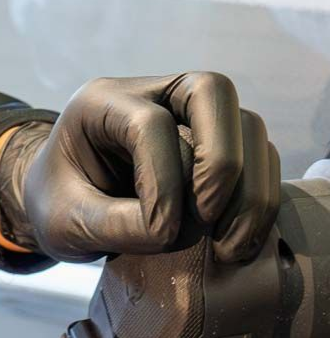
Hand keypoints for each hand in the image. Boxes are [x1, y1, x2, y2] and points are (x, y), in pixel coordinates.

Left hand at [0, 73, 278, 262]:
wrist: (67, 206)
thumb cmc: (60, 206)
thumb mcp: (65, 223)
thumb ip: (112, 225)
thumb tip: (172, 232)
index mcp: (104, 101)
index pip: (149, 123)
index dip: (163, 181)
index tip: (161, 234)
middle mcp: (156, 94)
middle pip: (214, 92)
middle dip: (221, 162)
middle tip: (208, 220)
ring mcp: (195, 117)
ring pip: (250, 125)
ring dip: (251, 188)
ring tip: (231, 245)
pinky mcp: (222, 147)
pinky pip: (262, 159)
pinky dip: (261, 200)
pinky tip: (242, 242)